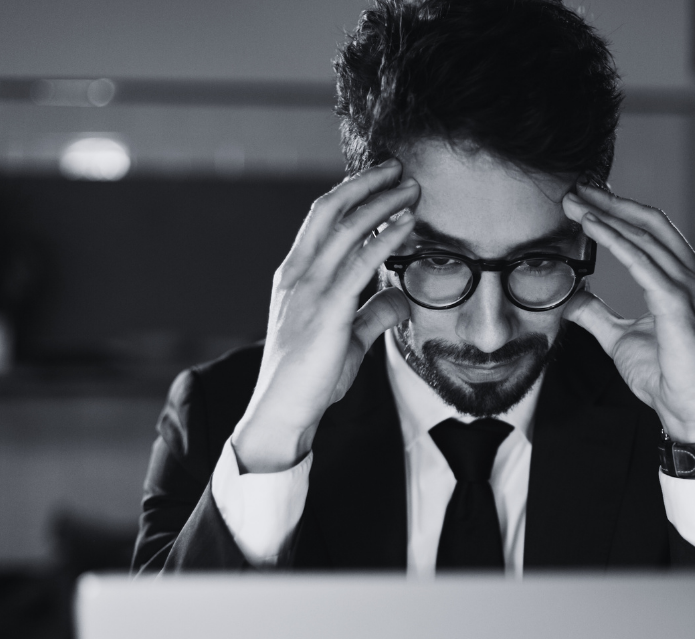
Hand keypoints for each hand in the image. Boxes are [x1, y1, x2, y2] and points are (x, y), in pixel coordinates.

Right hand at [232, 159, 418, 472]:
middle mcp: (297, 275)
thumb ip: (372, 315)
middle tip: (400, 169)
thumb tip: (401, 300)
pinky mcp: (326, 312)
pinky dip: (386, 237)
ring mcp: (309, 291)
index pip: (320, 219)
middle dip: (366, 184)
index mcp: (295, 276)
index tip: (381, 178)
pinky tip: (407, 223)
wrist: (282, 412)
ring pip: (346, 229)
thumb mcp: (348, 339)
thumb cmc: (311, 379)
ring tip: (412, 188)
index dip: (351, 193)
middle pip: (331, 211)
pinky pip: (359, 264)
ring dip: (383, 203)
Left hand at [561, 184, 694, 447]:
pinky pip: (642, 262)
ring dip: (606, 216)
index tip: (584, 199)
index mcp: (682, 280)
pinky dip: (615, 241)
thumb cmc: (667, 377)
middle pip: (649, 222)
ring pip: (644, 237)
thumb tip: (572, 298)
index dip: (618, 211)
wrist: (692, 412)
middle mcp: (691, 276)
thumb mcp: (621, 339)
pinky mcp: (678, 304)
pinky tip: (592, 228)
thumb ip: (598, 315)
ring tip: (574, 203)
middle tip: (574, 189)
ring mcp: (689, 288)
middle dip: (611, 202)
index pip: (650, 232)